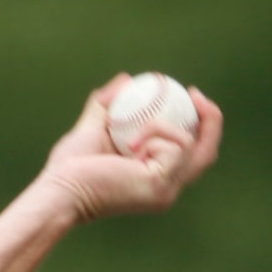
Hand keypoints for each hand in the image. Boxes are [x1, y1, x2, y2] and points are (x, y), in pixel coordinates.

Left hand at [36, 75, 223, 223]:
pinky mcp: (161, 185)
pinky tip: (133, 143)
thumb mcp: (93, 128)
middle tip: (194, 93)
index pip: (191, 154)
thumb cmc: (70, 168)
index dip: (200, 124)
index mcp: (156, 180)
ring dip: (163, 125)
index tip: (190, 95)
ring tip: (132, 136)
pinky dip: (158, 132)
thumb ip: (107, 105)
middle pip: (207, 153)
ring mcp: (166, 191)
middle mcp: (167, 190)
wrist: (60, 189)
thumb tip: (125, 80)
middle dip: (211, 119)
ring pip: (188, 143)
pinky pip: (176, 144)